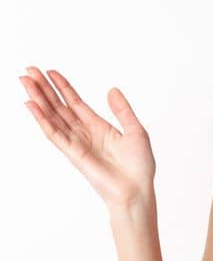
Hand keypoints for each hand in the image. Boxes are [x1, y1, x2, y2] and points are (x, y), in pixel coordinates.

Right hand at [19, 67, 155, 208]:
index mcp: (98, 127)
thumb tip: (111, 89)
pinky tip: (31, 106)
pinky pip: (54, 133)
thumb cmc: (139, 166)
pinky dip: (42, 119)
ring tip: (25, 81)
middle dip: (44, 89)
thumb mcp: (135, 131)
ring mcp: (76, 143)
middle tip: (28, 70)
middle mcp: (84, 133)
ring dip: (38, 99)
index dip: (63, 87)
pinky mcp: (72, 153)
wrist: (136, 190)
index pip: (75, 103)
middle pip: (58, 106)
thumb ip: (122, 110)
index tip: (50, 71)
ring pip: (52, 116)